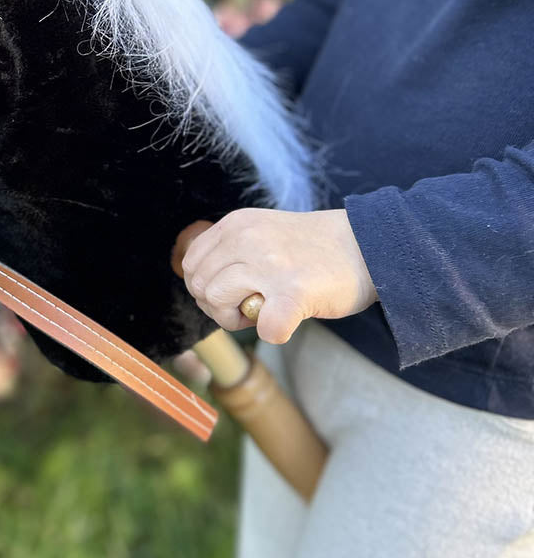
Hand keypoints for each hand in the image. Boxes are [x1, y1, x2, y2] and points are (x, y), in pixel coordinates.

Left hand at [180, 208, 377, 344]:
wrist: (367, 245)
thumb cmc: (314, 248)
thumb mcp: (262, 231)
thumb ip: (232, 249)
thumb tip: (199, 283)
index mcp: (237, 224)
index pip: (192, 263)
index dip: (204, 287)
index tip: (230, 295)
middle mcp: (248, 239)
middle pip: (201, 285)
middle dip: (217, 307)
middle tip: (247, 309)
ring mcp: (270, 264)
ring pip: (218, 302)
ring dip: (237, 321)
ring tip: (264, 314)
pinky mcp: (294, 292)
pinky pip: (265, 329)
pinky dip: (274, 333)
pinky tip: (287, 322)